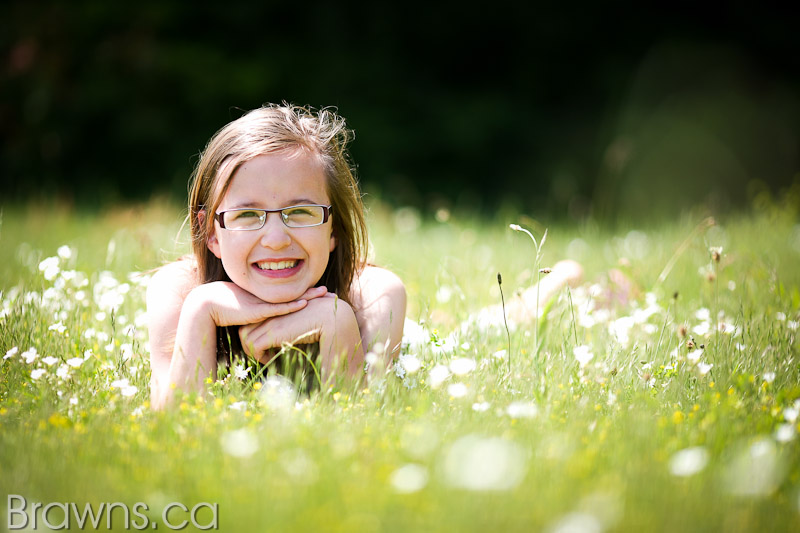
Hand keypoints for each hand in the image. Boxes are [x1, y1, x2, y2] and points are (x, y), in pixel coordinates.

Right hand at [184, 282, 327, 327]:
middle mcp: (267, 298)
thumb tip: (267, 341)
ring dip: (309, 297)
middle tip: (331, 294)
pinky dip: (292, 306)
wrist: (206, 306)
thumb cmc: (225, 312)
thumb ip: (260, 325)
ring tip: (326, 295)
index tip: (324, 294)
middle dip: (315, 294)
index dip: (308, 295)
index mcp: (267, 300)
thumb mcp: (248, 318)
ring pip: (291, 299)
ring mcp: (263, 302)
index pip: (293, 296)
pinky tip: (305, 304)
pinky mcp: (256, 309)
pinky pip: (277, 308)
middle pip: (296, 294)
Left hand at [239, 291, 338, 362]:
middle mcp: (269, 315)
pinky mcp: (274, 334)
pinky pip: (255, 348)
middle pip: (244, 330)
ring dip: (253, 352)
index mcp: (274, 310)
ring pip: (246, 340)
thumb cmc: (319, 319)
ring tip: (266, 358)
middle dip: (248, 345)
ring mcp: (270, 323)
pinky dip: (259, 357)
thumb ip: (290, 324)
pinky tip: (271, 359)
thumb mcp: (299, 320)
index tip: (264, 346)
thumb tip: (289, 335)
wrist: (328, 317)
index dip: (254, 335)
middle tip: (260, 354)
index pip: (251, 322)